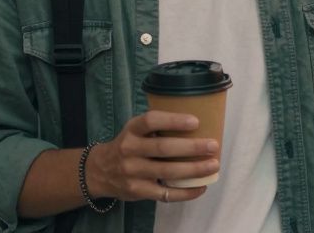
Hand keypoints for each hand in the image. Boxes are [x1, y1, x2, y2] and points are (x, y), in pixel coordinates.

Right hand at [84, 111, 218, 203]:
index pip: (151, 121)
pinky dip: (185, 192)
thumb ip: (157, 126)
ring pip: (167, 171)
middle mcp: (130, 149)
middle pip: (163, 148)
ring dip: (194, 169)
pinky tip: (200, 187)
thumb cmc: (129, 145)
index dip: (173, 120)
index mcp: (131, 130)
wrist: (100, 171)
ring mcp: (133, 172)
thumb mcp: (135, 130)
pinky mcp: (138, 191)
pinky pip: (165, 193)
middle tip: (213, 145)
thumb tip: (197, 121)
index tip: (196, 121)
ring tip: (213, 165)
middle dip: (191, 147)